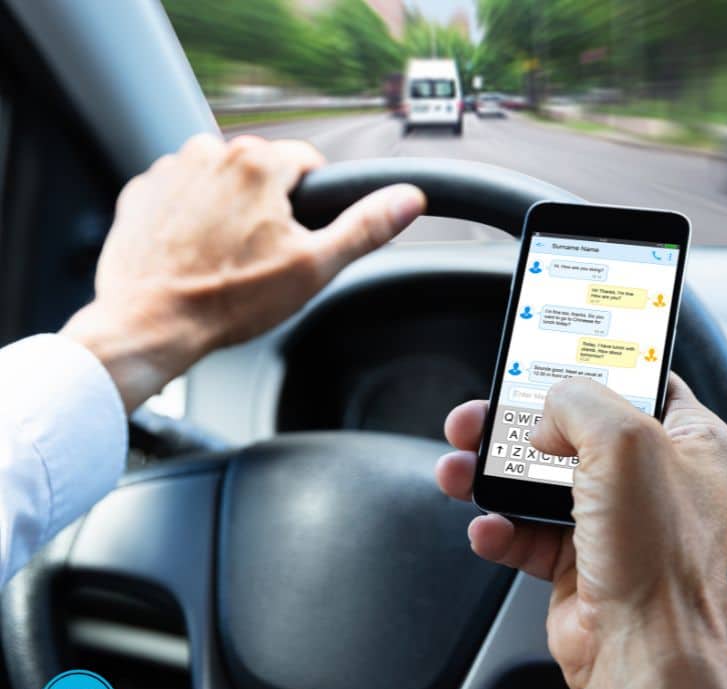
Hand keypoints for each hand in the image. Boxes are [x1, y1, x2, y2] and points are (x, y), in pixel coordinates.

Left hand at [62, 134, 424, 411]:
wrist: (149, 323)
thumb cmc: (227, 299)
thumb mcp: (313, 267)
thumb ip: (365, 227)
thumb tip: (408, 200)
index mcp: (258, 163)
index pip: (307, 162)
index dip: (313, 203)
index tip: (299, 235)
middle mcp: (211, 151)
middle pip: (263, 172)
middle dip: (269, 207)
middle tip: (261, 256)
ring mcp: (171, 169)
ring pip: (222, 181)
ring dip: (229, 208)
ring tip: (225, 257)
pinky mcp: (143, 190)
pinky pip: (183, 193)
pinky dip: (191, 216)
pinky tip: (194, 253)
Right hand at [436, 375, 726, 688]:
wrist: (639, 655)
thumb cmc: (659, 559)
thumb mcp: (623, 443)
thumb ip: (578, 401)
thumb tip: (546, 413)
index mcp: (689, 441)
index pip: (640, 380)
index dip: (594, 363)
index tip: (552, 353)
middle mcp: (652, 478)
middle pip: (572, 428)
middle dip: (517, 422)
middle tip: (480, 415)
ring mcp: (613, 520)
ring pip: (538, 478)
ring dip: (492, 473)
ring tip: (459, 468)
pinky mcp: (578, 559)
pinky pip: (526, 531)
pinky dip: (500, 528)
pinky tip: (488, 527)